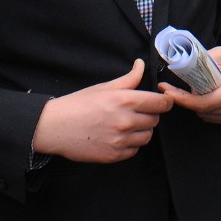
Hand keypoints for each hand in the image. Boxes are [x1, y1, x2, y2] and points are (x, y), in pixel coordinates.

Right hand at [32, 58, 173, 162]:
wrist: (54, 127)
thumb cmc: (78, 104)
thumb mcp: (104, 87)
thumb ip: (128, 79)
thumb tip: (141, 65)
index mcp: (125, 100)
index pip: (160, 103)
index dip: (165, 102)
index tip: (163, 101)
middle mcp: (125, 121)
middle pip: (155, 120)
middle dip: (150, 115)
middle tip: (136, 112)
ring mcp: (120, 140)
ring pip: (147, 136)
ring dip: (142, 130)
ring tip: (127, 124)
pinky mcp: (114, 155)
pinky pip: (134, 150)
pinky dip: (131, 144)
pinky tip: (119, 136)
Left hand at [159, 42, 220, 123]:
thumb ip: (202, 62)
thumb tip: (180, 67)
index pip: (202, 103)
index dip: (181, 98)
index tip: (166, 90)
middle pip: (201, 111)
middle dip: (184, 100)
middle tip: (172, 88)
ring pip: (206, 116)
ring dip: (195, 105)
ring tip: (192, 90)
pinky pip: (213, 117)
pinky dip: (204, 109)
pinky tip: (203, 96)